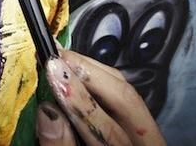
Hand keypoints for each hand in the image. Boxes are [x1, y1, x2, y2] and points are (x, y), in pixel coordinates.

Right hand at [35, 49, 166, 145]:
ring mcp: (148, 142)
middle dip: (88, 75)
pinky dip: (98, 84)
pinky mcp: (139, 136)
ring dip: (93, 74)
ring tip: (62, 59)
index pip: (109, 130)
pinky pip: (123, 103)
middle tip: (55, 58)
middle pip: (126, 101)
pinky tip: (76, 76)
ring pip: (127, 96)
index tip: (53, 72)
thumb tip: (47, 112)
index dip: (80, 99)